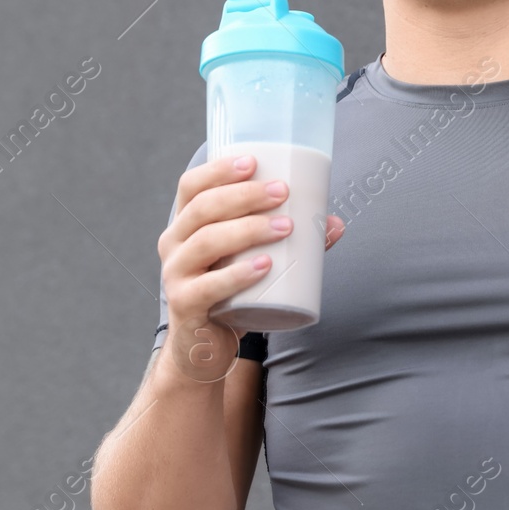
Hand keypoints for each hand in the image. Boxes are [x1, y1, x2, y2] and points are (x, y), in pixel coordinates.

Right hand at [157, 152, 344, 382]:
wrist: (205, 348)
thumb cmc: (231, 293)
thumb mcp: (253, 261)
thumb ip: (290, 242)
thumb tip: (335, 224)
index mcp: (185, 224)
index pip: (191, 186)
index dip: (218, 170)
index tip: (254, 162)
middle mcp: (173, 245)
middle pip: (203, 209)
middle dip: (245, 196)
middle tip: (282, 192)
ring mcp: (176, 276)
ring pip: (205, 242)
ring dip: (248, 229)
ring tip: (285, 227)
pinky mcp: (185, 306)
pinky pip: (207, 287)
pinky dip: (237, 274)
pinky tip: (262, 266)